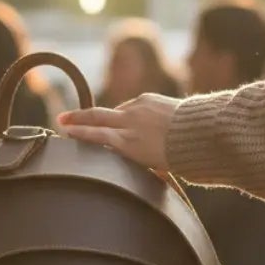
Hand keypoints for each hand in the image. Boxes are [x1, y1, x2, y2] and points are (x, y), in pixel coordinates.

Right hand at [58, 94, 178, 171]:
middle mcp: (129, 122)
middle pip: (96, 116)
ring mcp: (138, 107)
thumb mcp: (154, 165)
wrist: (202, 131)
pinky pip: (133, 106)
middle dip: (76, 117)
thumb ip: (136, 159)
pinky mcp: (148, 98)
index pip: (95, 134)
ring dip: (110, 118)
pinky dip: (131, 114)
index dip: (78, 132)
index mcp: (128, 142)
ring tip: (107, 126)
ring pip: (116, 112)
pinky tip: (138, 121)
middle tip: (61, 118)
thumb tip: (129, 160)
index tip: (65, 131)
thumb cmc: (180, 156)